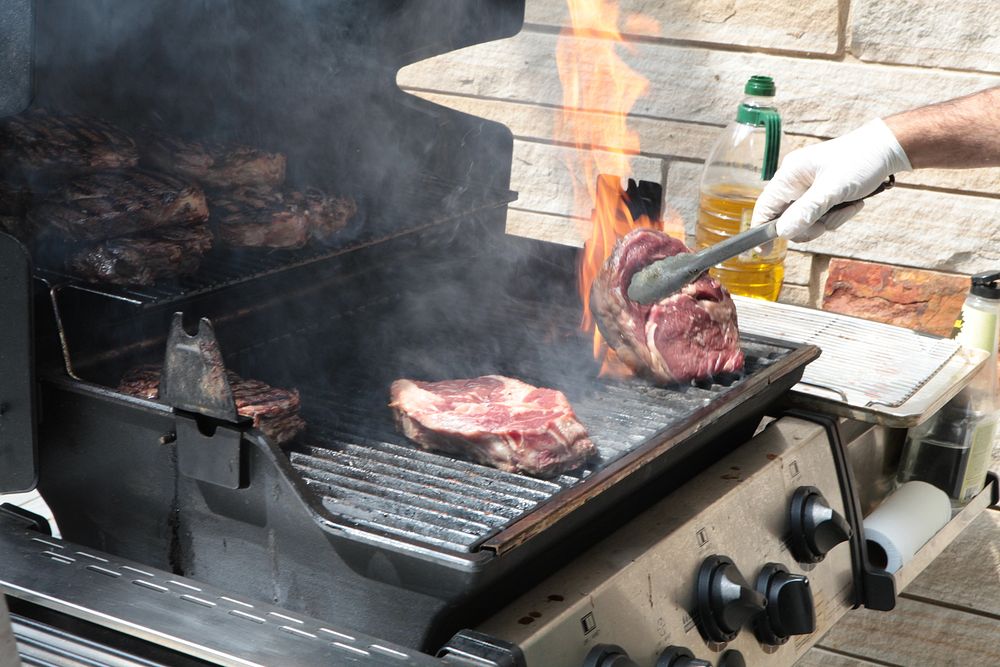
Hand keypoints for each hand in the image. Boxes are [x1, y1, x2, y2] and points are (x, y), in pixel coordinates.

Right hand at [752, 119, 910, 241]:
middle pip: (787, 219)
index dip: (761, 230)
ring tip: (847, 206)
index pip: (765, 207)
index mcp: (789, 175)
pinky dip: (837, 214)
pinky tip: (853, 203)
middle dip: (809, 225)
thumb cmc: (860, 161)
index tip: (764, 252)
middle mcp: (794, 182)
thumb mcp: (833, 188)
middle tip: (826, 223)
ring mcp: (808, 188)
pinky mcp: (822, 193)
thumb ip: (806, 211)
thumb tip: (782, 233)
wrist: (888, 148)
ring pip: (807, 220)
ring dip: (828, 220)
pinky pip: (821, 215)